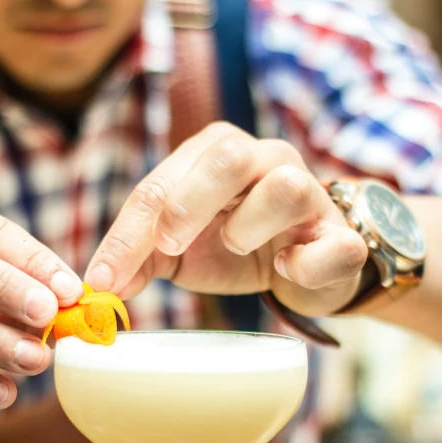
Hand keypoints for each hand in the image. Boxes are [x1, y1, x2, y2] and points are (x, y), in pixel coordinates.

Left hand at [85, 123, 367, 315]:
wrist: (305, 264)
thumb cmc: (237, 246)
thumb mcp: (181, 250)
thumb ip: (142, 258)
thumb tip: (101, 285)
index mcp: (214, 156)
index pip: (161, 185)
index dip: (127, 234)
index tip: (102, 281)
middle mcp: (264, 160)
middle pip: (226, 157)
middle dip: (188, 204)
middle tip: (168, 246)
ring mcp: (309, 193)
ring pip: (284, 187)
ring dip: (250, 225)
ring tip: (237, 248)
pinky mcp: (340, 235)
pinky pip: (333, 244)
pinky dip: (307, 262)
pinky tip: (287, 268)